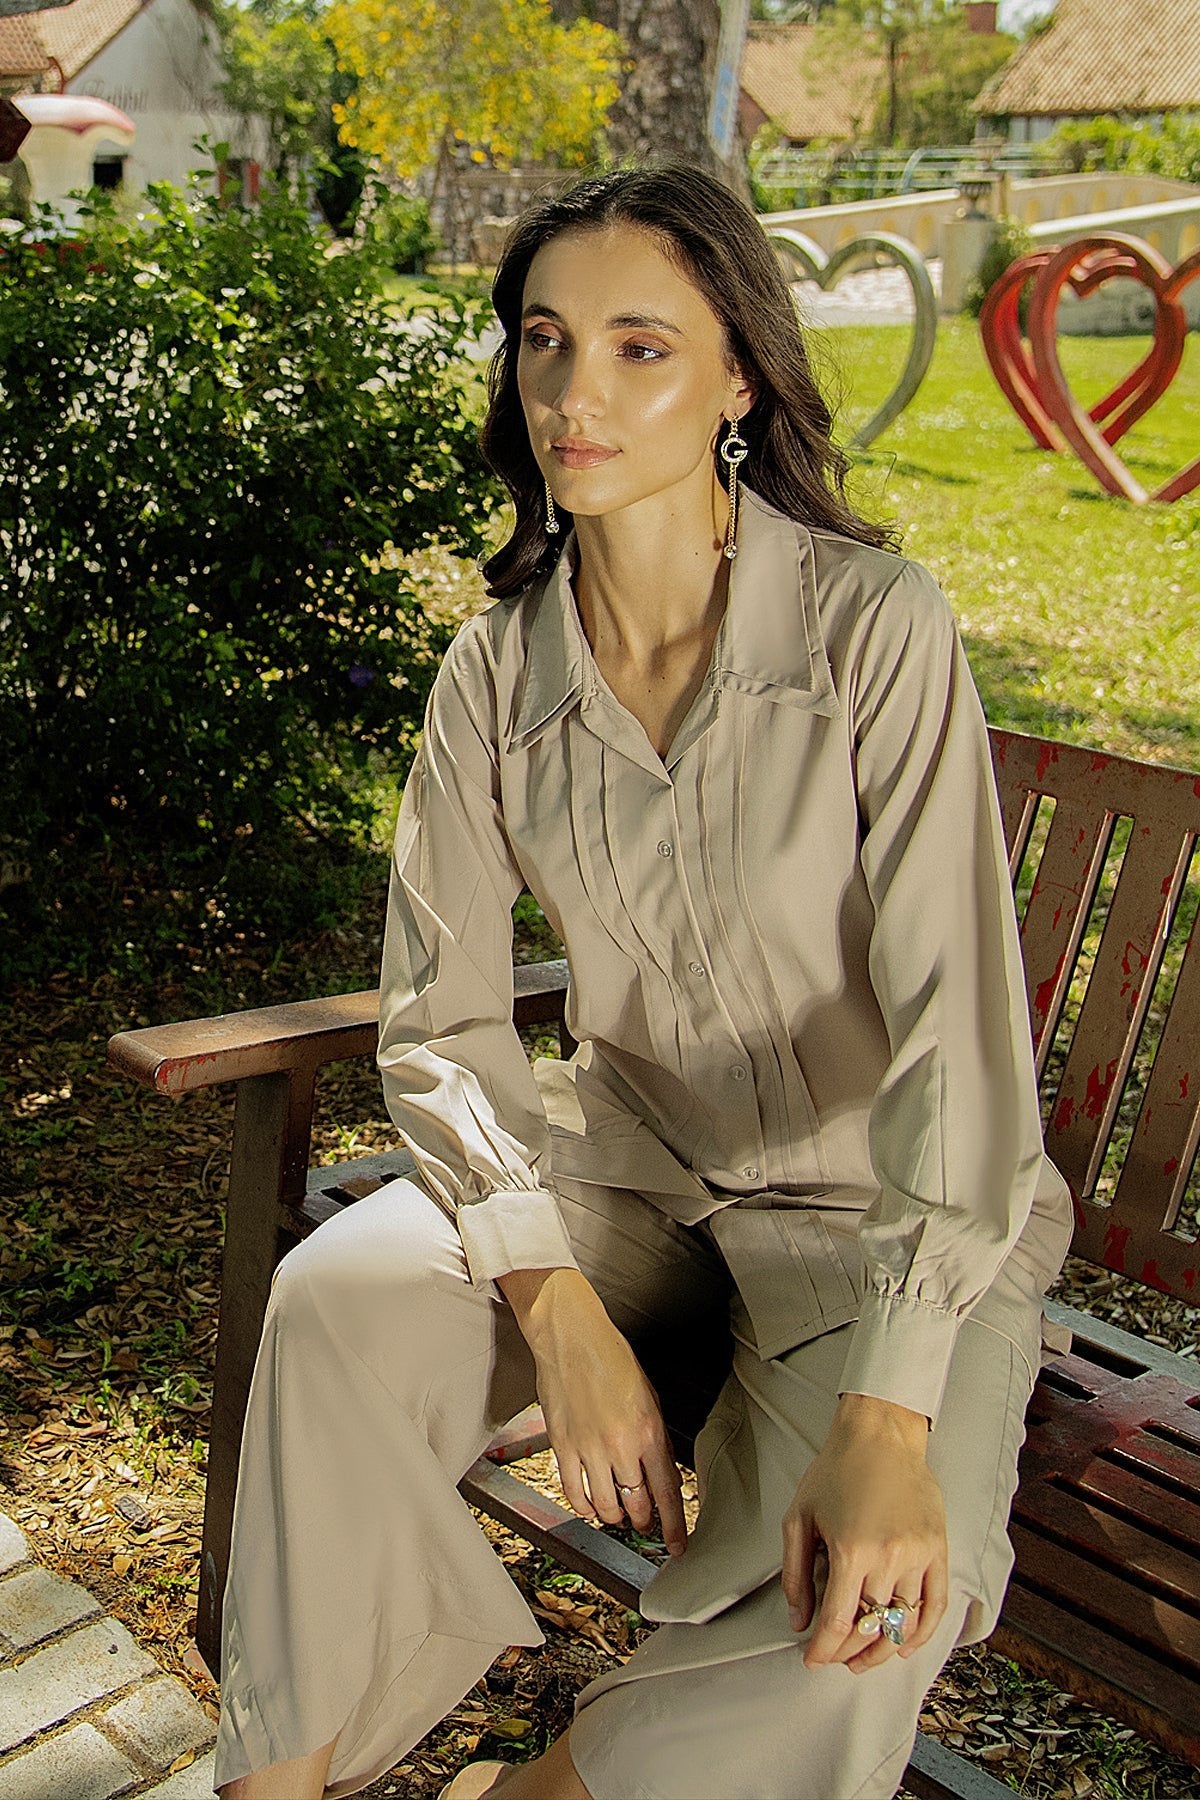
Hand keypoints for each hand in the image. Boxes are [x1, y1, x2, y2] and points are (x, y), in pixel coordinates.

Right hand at [498, 1267, 686, 1555]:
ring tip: (617, 1515)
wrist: (571, 1337)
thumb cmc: (610, 1357)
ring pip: (605, 1504)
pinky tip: (589, 1506)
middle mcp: (621, 1445)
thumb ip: (654, 1436)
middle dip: (644, 1521)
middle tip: (645, 1524)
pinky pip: (574, 1491)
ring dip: (614, 1516)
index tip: (677, 1544)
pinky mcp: (563, 1446)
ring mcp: (589, 1448)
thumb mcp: (648, 1395)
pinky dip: (584, 1506)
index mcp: (649, 1430)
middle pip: (637, 1503)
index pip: (667, 1491)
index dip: (674, 1524)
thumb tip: (658, 1469)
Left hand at [781, 1392, 946, 1673]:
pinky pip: (936, 1606)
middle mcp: (888, 1557)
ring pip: (904, 1623)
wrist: (880, 1435)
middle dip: (847, 1652)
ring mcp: (918, 1555)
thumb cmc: (835, 1471)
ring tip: (863, 1659)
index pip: (838, 1622)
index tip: (812, 1659)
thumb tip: (799, 1620)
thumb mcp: (799, 1517)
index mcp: (851, 1550)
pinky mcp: (938, 1549)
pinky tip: (904, 1645)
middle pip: (870, 1627)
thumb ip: (795, 1573)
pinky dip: (922, 1633)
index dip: (823, 1649)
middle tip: (834, 1657)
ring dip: (882, 1649)